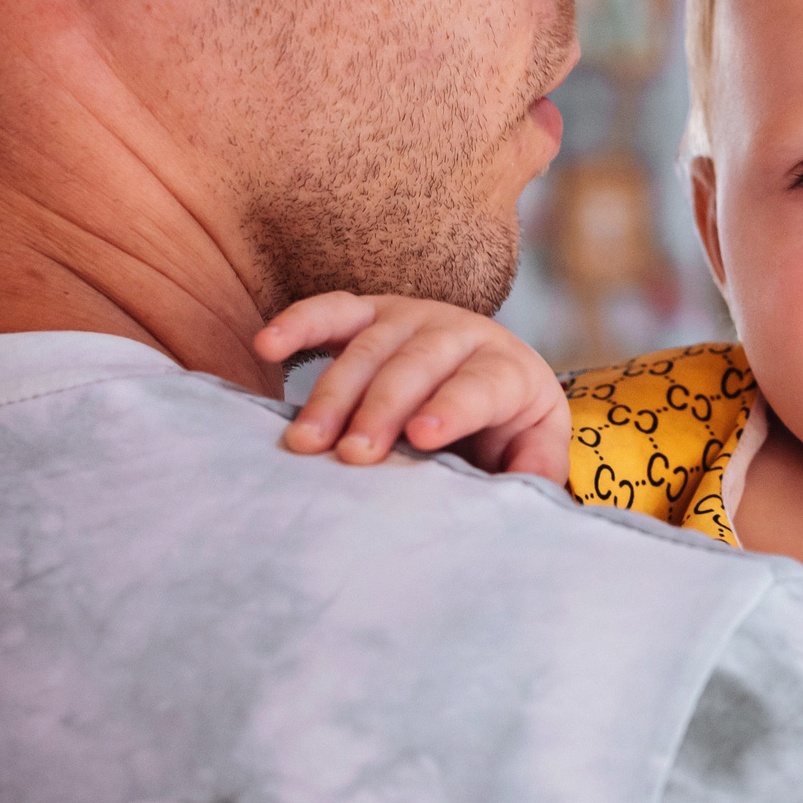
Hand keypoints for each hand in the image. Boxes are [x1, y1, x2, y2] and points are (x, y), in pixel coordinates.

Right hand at [254, 292, 569, 481]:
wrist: (493, 377)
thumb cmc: (508, 424)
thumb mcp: (535, 446)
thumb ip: (536, 468)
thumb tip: (530, 492)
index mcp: (505, 369)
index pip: (480, 385)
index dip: (453, 407)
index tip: (422, 436)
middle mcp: (458, 333)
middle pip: (416, 365)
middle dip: (381, 409)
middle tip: (353, 455)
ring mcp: (410, 318)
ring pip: (368, 347)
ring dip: (333, 393)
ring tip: (306, 440)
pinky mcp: (370, 313)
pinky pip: (331, 311)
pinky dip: (299, 324)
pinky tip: (267, 345)